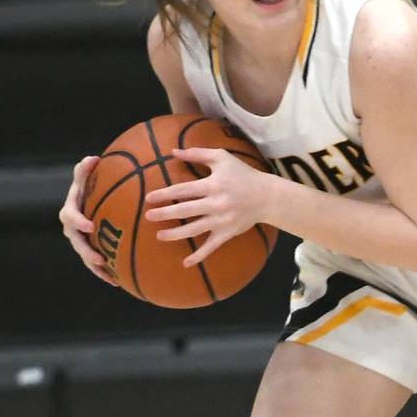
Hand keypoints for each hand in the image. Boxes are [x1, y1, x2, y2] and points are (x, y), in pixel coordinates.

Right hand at [58, 155, 115, 284]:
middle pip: (77, 243)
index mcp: (70, 211)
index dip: (78, 221)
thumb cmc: (89, 186)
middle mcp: (72, 229)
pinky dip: (105, 273)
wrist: (90, 202)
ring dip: (96, 268)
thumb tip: (92, 158)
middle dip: (87, 252)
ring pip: (85, 256)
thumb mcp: (84, 178)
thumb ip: (85, 170)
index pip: (70, 216)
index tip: (90, 225)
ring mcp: (80, 241)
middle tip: (100, 259)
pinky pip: (96, 264)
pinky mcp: (90, 251)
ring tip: (110, 275)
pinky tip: (118, 282)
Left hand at [143, 147, 272, 267]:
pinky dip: (199, 256)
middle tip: (148, 216)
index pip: (183, 190)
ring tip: (159, 235)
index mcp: (213, 185)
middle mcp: (216, 204)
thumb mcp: (221, 158)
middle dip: (165, 214)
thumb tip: (173, 152)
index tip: (149, 198)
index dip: (164, 194)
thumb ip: (197, 154)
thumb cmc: (242, 174)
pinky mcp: (227, 233)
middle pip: (185, 210)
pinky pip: (211, 246)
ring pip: (194, 229)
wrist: (267, 196)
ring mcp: (221, 221)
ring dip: (175, 234)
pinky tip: (186, 263)